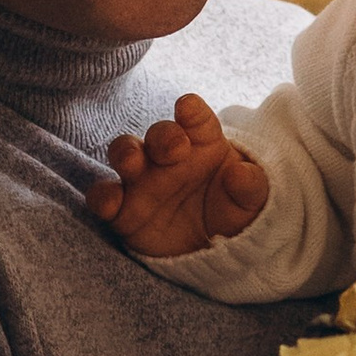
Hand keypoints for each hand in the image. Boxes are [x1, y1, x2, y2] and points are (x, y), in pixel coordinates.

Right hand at [86, 94, 272, 254]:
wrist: (213, 248)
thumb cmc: (232, 210)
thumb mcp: (252, 202)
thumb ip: (251, 186)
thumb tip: (241, 175)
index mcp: (202, 142)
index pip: (195, 117)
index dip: (191, 110)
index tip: (188, 107)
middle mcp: (168, 155)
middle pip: (159, 133)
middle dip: (163, 136)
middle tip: (174, 148)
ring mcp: (142, 180)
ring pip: (124, 153)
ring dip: (125, 153)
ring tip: (132, 164)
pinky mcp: (123, 209)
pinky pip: (104, 196)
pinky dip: (103, 196)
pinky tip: (111, 202)